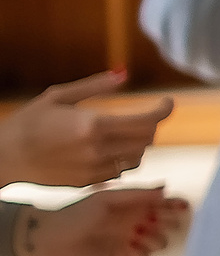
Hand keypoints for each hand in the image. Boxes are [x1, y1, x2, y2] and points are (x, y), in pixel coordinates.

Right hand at [0, 72, 171, 186]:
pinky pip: (120, 171)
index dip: (164, 110)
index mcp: (93, 124)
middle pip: (147, 139)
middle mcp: (97, 149)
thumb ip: (95, 85)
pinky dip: (123, 159)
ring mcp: (94, 169)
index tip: (168, 102)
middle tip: (142, 116)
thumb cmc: (29, 121)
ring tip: (123, 133)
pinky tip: (108, 149)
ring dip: (138, 144)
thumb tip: (124, 73)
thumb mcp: (58, 96)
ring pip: (138, 158)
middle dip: (151, 125)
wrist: (5, 157)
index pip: (146, 120)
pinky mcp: (89, 183)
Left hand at [15, 184, 187, 255]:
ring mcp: (132, 242)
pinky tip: (131, 251)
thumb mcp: (107, 198)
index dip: (176, 205)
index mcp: (134, 207)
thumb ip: (136, 194)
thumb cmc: (79, 213)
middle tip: (158, 223)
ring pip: (159, 243)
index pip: (163, 205)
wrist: (53, 237)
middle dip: (169, 223)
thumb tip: (166, 188)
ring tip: (141, 236)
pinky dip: (142, 255)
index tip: (182, 207)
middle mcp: (137, 224)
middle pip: (166, 224)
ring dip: (156, 239)